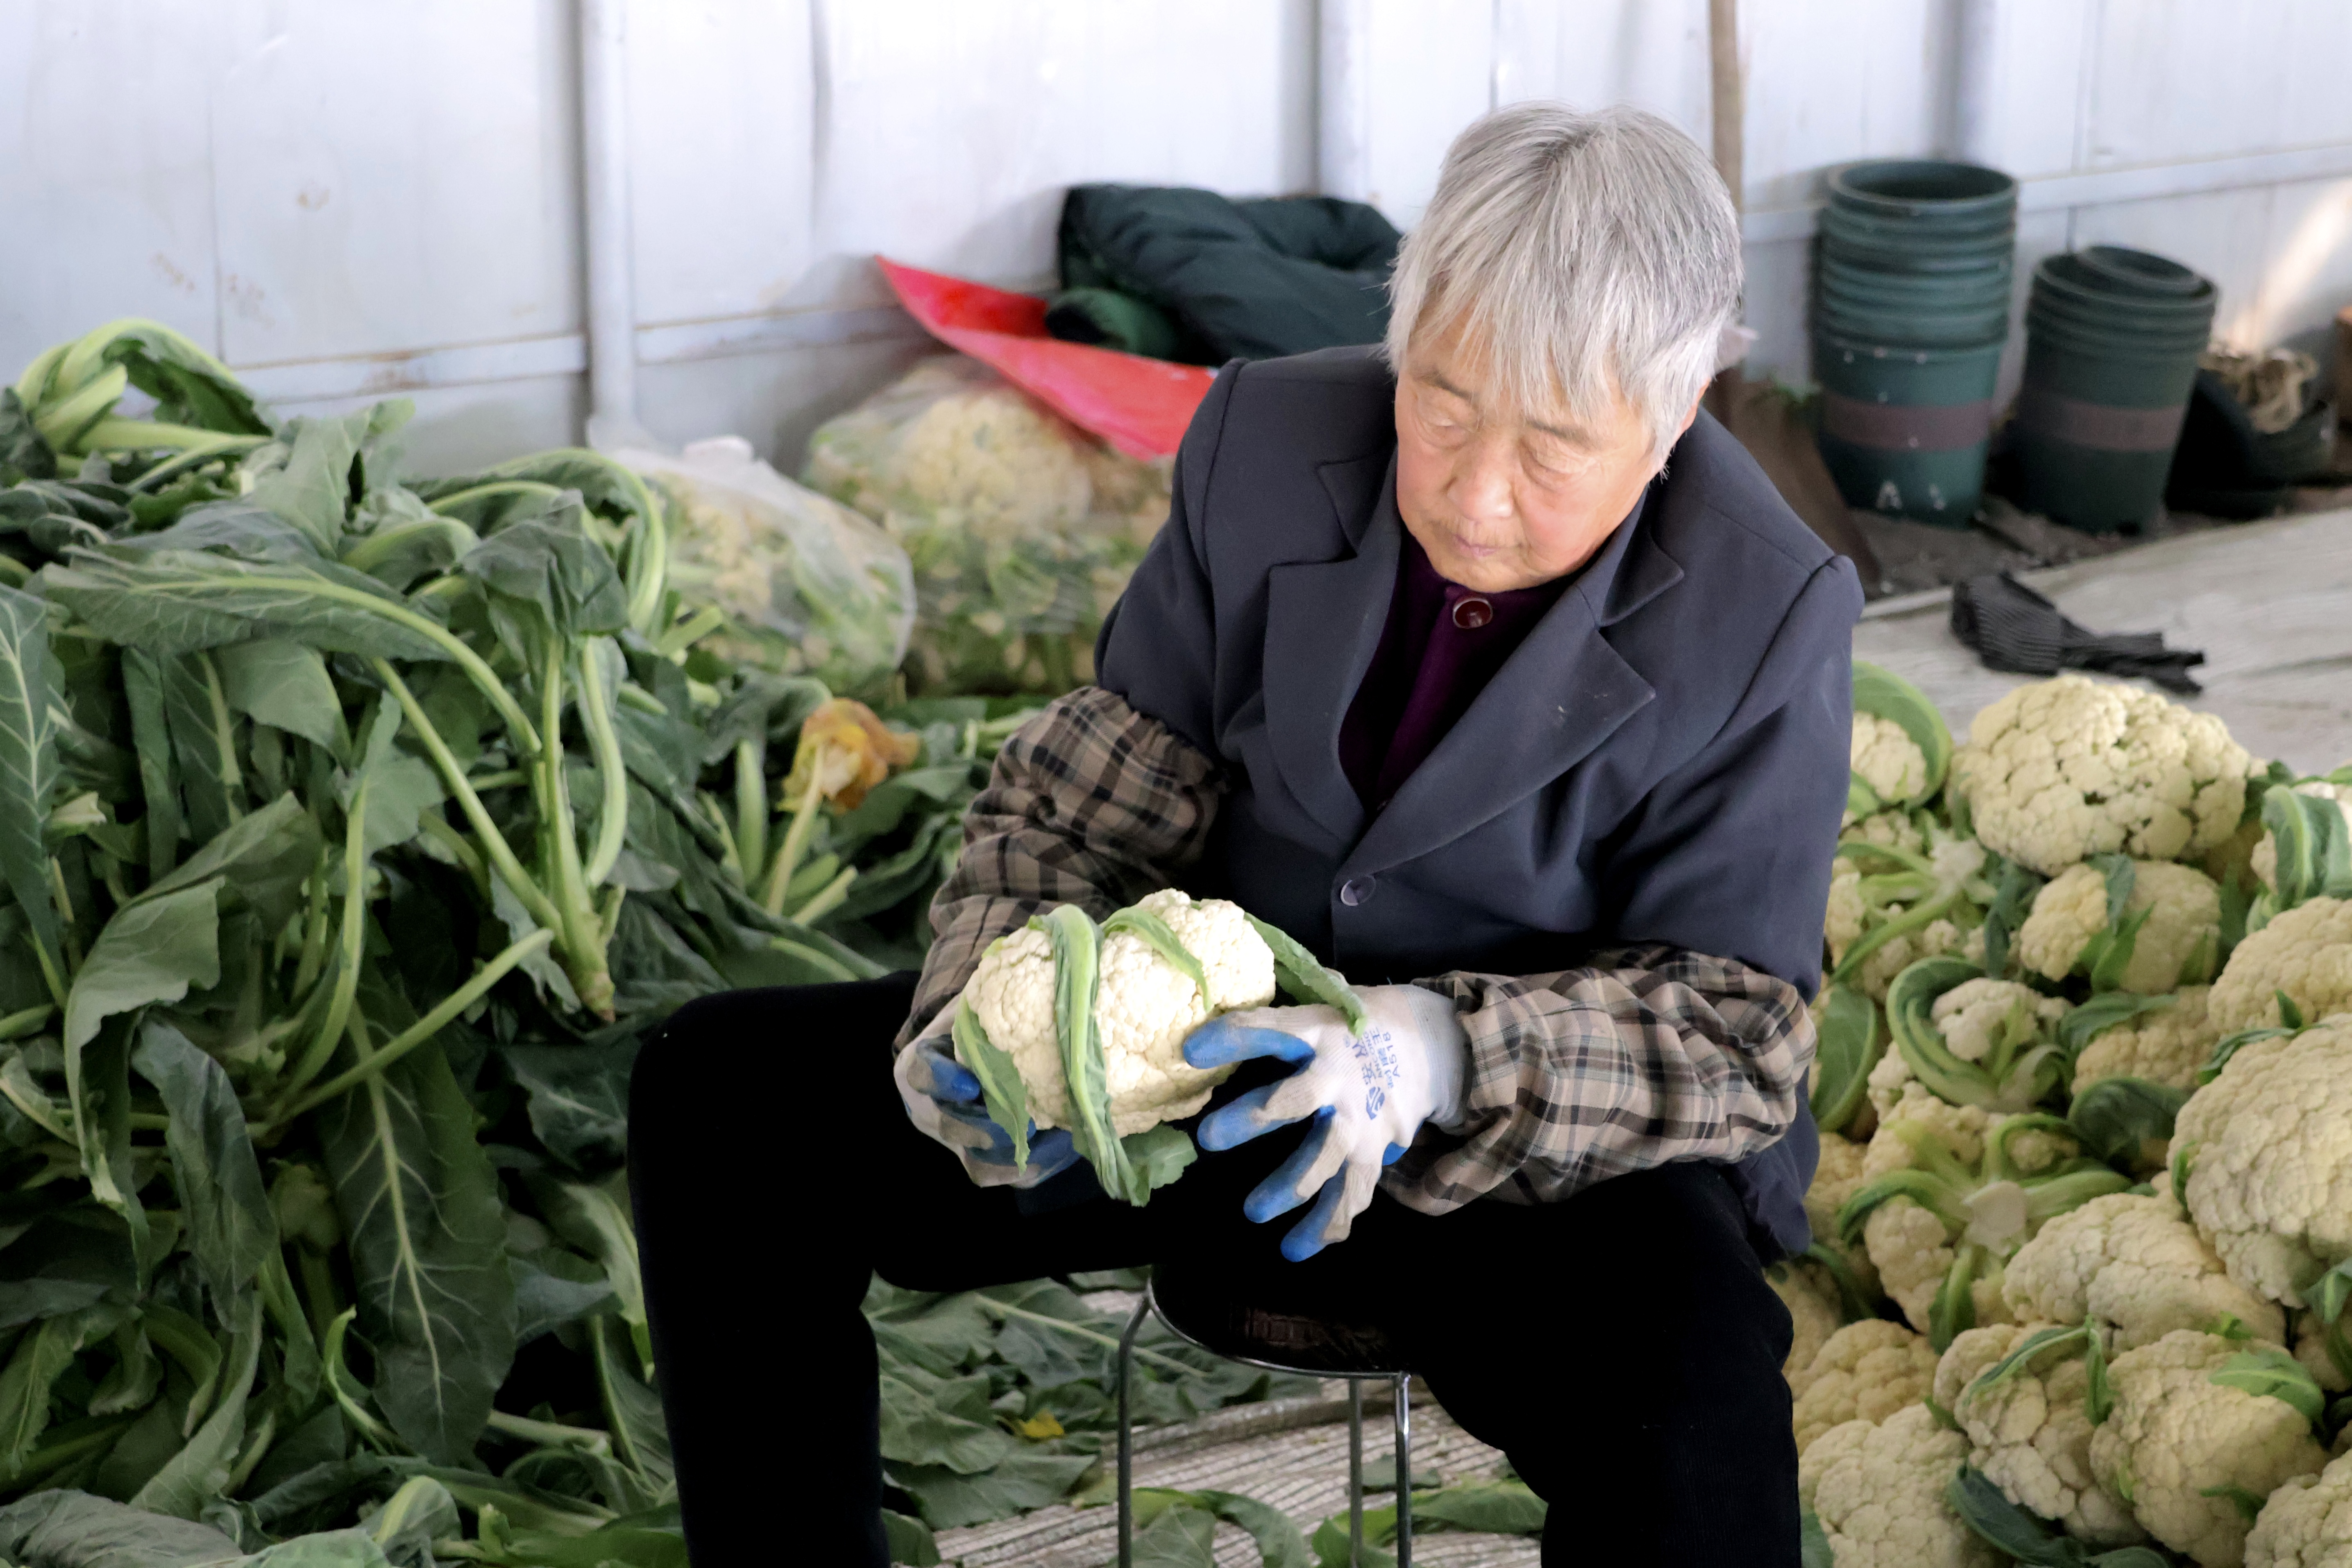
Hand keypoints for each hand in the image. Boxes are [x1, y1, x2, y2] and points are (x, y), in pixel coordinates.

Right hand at [894, 1016, 1078, 1188]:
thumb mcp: (980, 1001)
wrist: (980, 1045)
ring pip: (977, 1163)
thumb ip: (993, 1001)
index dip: (942, 1081)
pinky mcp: (982, 1159)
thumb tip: (1042, 984)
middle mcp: (929, 1109)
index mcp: (919, 1065)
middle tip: (1030, 1120)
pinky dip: (1036, 1166)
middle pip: (950, 1127)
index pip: (920, 1074)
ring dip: (1017, 1154)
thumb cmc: (983, 1018)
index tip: (971, 1084)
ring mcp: (954, 1140)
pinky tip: (1065, 1147)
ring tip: (1057, 1137)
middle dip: (990, 1127)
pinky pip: (1007, 1176)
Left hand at [1183, 985, 1465, 1259]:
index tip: (1192, 1051)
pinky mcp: (1377, 1151)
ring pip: (1325, 1158)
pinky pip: (1352, 1194)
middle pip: (1296, 1100)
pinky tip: (1296, 1248)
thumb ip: (1279, 1020)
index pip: (1274, 1030)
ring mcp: (1362, 1118)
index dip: (1236, 1038)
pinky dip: (1327, 1224)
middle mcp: (1341, 1076)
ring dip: (1289, 1187)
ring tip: (1254, 1212)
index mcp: (1321, 1031)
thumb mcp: (1327, 1004)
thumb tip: (1209, 1025)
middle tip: (1208, 1138)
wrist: (1433, 1047)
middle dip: (1253, 1118)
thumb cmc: (1357, 1026)